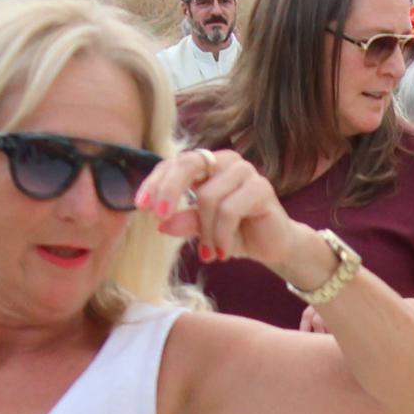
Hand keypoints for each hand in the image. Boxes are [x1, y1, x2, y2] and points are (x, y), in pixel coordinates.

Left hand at [141, 146, 299, 267]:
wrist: (272, 246)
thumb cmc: (235, 233)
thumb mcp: (202, 229)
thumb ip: (184, 221)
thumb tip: (160, 224)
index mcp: (208, 164)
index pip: (174, 164)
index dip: (156, 182)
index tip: (140, 206)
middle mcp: (226, 161)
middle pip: (188, 165)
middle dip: (169, 191)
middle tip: (158, 218)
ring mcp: (245, 171)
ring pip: (208, 197)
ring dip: (205, 232)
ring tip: (209, 252)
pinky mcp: (261, 188)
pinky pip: (229, 211)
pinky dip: (221, 236)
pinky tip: (223, 252)